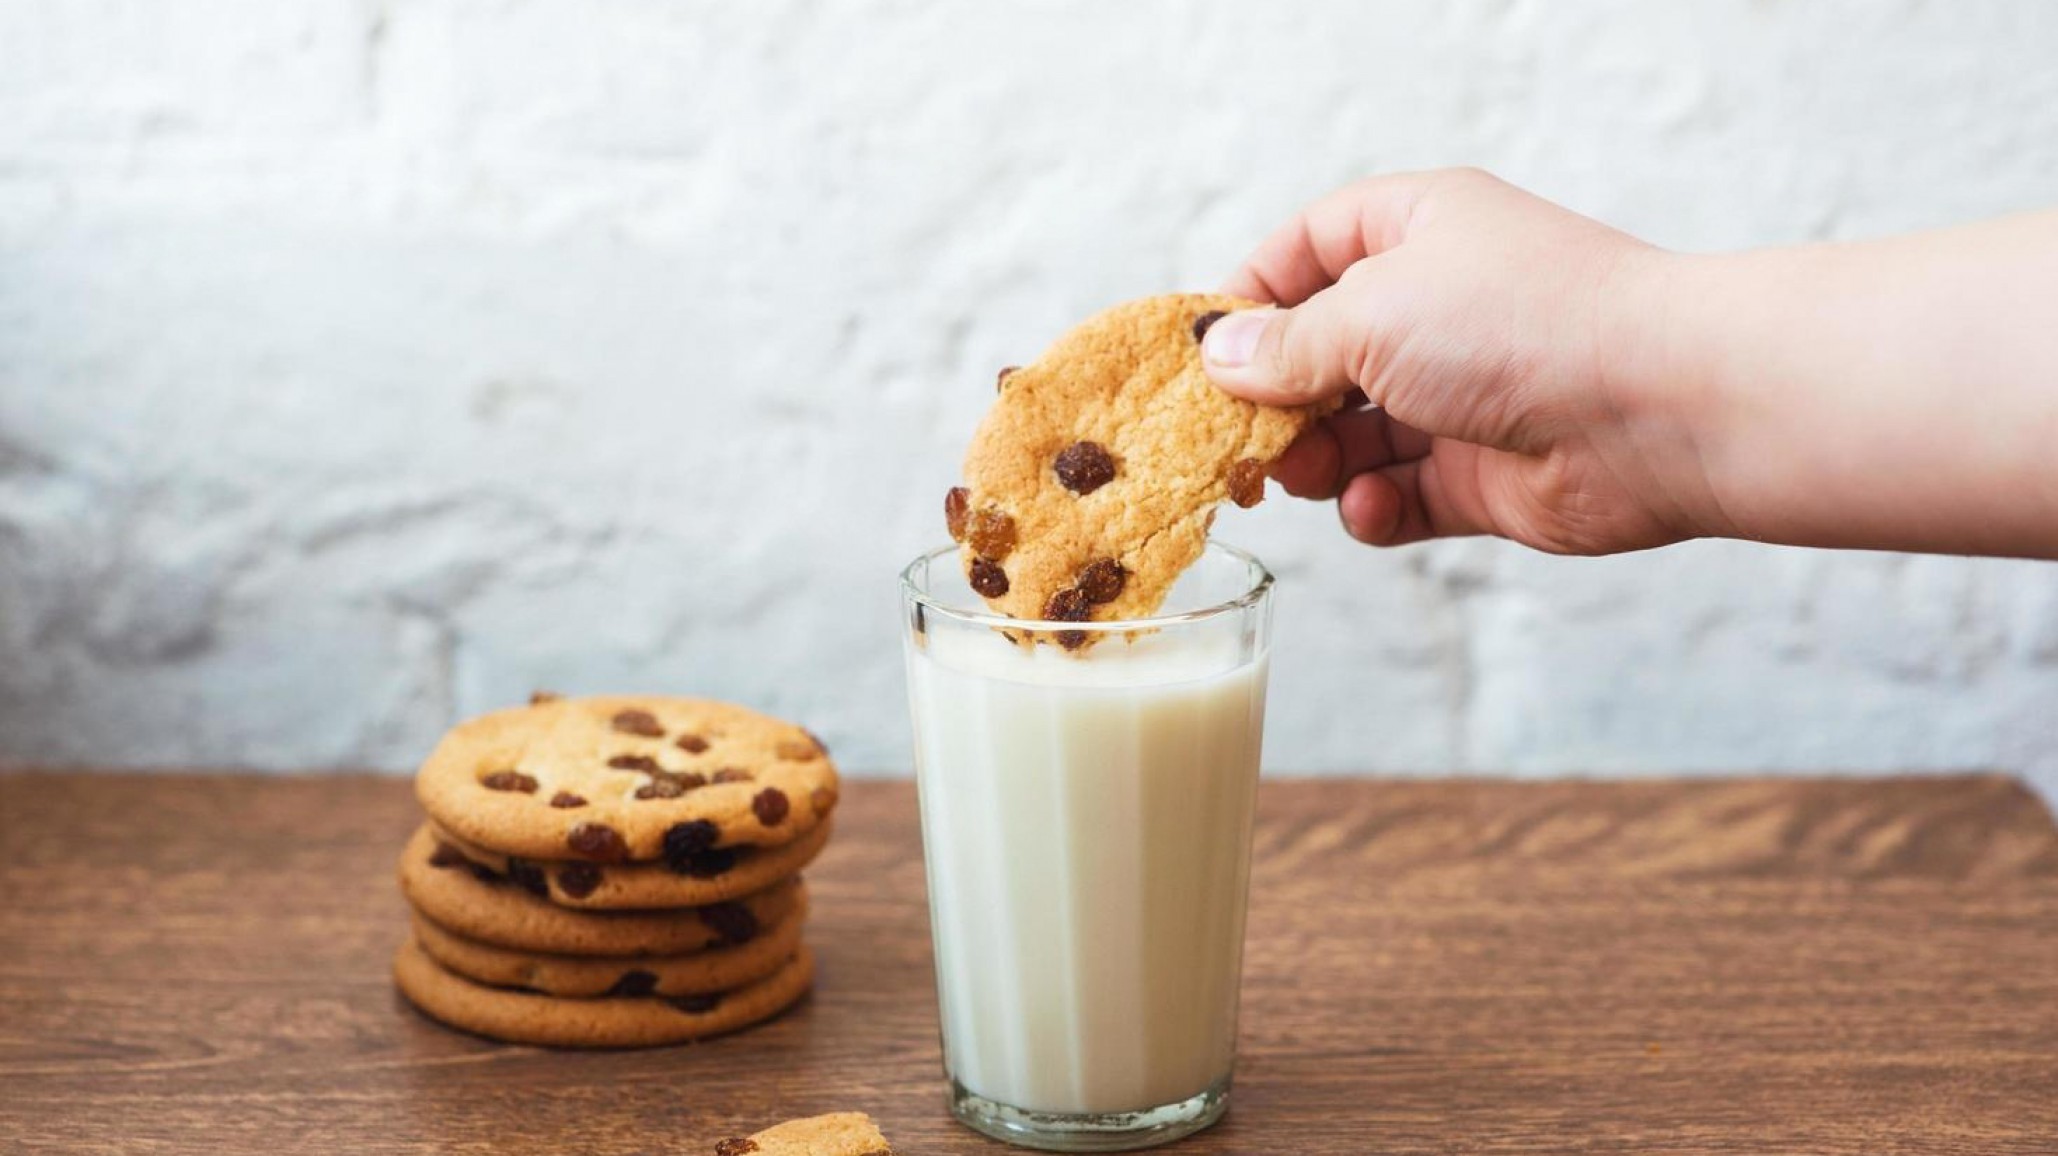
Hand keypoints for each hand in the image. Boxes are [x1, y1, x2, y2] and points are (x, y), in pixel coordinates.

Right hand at [1202, 168, 1718, 554]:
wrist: (1660, 408)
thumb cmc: (1524, 324)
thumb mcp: (1371, 313)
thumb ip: (1285, 346)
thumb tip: (1218, 358)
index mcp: (1418, 231)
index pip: (1310, 247)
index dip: (1252, 294)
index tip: (1204, 349)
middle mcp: (1440, 308)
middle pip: (1322, 353)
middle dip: (1276, 398)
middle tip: (1239, 436)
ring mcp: (1463, 395)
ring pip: (1353, 434)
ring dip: (1319, 460)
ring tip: (1308, 475)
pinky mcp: (1483, 477)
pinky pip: (1401, 496)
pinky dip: (1375, 508)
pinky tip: (1373, 508)